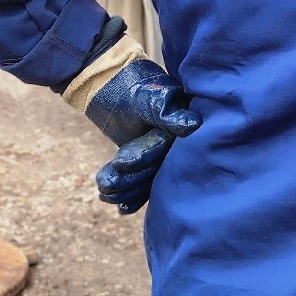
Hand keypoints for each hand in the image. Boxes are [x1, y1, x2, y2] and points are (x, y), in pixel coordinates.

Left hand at [85, 59, 200, 213]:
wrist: (116, 86)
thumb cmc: (132, 88)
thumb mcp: (148, 97)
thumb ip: (167, 112)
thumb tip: (192, 125)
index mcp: (184, 123)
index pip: (166, 148)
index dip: (144, 157)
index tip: (119, 161)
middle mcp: (178, 141)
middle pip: (157, 167)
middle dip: (131, 178)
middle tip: (104, 184)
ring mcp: (165, 153)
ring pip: (149, 178)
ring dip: (127, 189)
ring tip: (103, 193)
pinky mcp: (152, 162)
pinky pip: (146, 182)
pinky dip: (133, 196)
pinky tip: (120, 208)